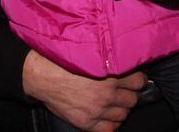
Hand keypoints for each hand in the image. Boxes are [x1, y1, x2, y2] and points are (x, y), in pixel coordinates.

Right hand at [23, 51, 144, 130]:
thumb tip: (124, 60)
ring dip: (121, 108)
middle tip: (123, 89)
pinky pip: (110, 129)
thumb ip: (107, 60)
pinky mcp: (86, 122)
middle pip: (133, 99)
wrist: (40, 75)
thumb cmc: (61, 60)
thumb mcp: (88, 54)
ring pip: (124, 114)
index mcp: (109, 74)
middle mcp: (106, 94)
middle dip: (129, 94)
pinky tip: (108, 116)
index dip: (136, 79)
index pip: (138, 81)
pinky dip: (112, 123)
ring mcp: (97, 110)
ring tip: (115, 102)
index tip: (132, 77)